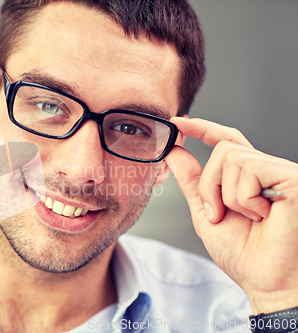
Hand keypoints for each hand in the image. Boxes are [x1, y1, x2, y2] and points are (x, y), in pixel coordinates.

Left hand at [165, 117, 297, 313]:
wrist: (265, 280)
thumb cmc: (242, 253)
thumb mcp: (206, 212)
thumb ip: (192, 182)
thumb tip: (174, 152)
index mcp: (248, 177)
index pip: (226, 141)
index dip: (203, 128)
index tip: (178, 122)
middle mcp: (266, 170)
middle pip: (223, 150)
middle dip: (209, 185)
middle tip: (219, 214)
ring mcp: (280, 172)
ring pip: (231, 157)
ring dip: (226, 195)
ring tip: (249, 218)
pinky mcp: (291, 176)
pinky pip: (248, 169)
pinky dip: (244, 198)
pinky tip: (263, 215)